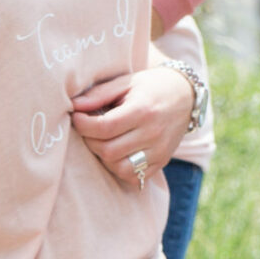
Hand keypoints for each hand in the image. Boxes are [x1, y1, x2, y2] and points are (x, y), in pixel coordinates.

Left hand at [70, 64, 195, 186]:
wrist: (186, 95)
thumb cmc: (151, 86)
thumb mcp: (126, 82)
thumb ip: (98, 95)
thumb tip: (73, 106)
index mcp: (143, 110)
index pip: (104, 127)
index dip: (83, 125)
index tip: (76, 117)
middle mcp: (153, 133)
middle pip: (108, 150)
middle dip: (91, 141)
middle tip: (89, 129)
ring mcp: (159, 150)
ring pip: (119, 167)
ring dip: (104, 158)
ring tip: (103, 141)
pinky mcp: (162, 161)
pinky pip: (134, 176)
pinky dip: (120, 168)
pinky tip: (118, 153)